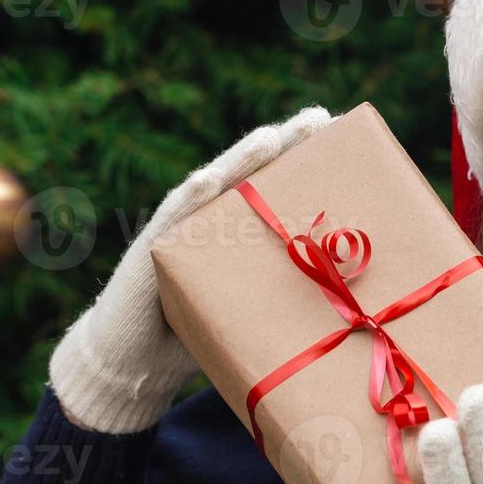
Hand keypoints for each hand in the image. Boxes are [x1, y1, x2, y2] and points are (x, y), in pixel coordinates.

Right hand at [47, 104, 334, 433]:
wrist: (131, 366)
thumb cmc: (192, 339)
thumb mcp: (248, 314)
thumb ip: (281, 298)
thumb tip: (351, 309)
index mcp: (236, 231)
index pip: (274, 186)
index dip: (304, 160)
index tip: (340, 133)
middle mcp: (209, 220)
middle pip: (251, 175)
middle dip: (284, 144)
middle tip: (318, 117)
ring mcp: (178, 230)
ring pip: (214, 186)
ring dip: (241, 160)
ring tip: (270, 137)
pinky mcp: (149, 250)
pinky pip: (172, 220)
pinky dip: (191, 198)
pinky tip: (208, 178)